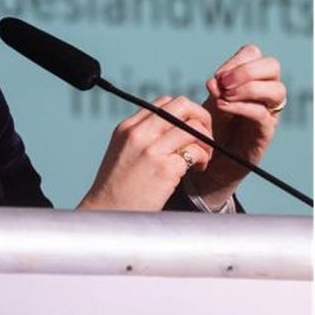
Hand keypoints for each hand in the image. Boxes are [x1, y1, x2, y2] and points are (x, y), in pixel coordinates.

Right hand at [79, 96, 214, 211]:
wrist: (108, 212)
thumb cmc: (118, 187)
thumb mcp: (123, 152)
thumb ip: (143, 136)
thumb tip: (175, 127)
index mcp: (127, 128)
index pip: (165, 102)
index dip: (185, 112)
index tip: (189, 129)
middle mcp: (139, 134)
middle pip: (183, 105)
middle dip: (202, 118)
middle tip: (204, 138)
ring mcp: (151, 151)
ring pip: (194, 127)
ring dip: (207, 141)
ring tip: (201, 158)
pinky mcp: (165, 169)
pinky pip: (197, 151)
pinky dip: (204, 159)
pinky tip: (197, 169)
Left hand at [192, 44, 285, 203]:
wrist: (209, 162)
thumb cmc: (210, 128)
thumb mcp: (209, 103)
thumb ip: (215, 89)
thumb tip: (215, 81)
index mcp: (250, 81)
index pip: (254, 55)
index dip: (236, 61)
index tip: (217, 76)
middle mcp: (264, 94)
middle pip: (272, 66)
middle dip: (246, 71)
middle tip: (223, 84)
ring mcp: (268, 113)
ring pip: (276, 90)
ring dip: (247, 88)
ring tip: (224, 96)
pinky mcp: (264, 133)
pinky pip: (263, 115)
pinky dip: (243, 107)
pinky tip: (223, 108)